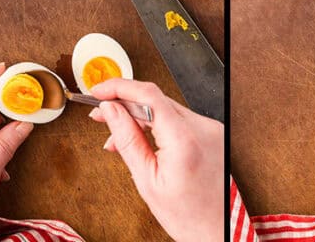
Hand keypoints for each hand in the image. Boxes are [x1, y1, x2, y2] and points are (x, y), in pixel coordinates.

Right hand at [88, 79, 223, 240]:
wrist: (215, 230)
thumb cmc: (186, 215)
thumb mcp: (146, 179)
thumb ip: (127, 139)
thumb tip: (110, 110)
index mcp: (185, 140)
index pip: (148, 95)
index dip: (118, 88)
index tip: (99, 91)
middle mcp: (202, 128)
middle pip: (155, 99)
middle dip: (123, 104)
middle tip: (99, 114)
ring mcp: (210, 129)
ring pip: (164, 108)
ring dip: (138, 116)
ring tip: (117, 137)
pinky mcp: (211, 133)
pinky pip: (177, 119)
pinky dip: (155, 124)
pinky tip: (140, 138)